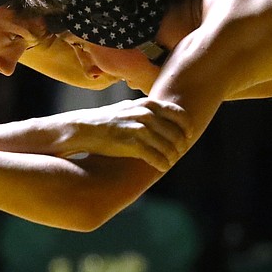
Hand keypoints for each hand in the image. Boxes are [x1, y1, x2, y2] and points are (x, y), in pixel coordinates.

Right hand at [60, 97, 191, 170]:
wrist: (83, 129)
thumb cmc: (107, 121)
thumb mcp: (129, 108)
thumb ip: (147, 110)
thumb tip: (164, 114)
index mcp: (147, 104)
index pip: (179, 114)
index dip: (186, 127)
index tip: (188, 136)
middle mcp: (146, 114)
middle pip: (176, 133)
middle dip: (180, 145)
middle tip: (179, 153)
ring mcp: (139, 128)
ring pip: (168, 146)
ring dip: (172, 157)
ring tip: (170, 162)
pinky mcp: (131, 144)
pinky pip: (155, 157)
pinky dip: (162, 164)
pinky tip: (162, 167)